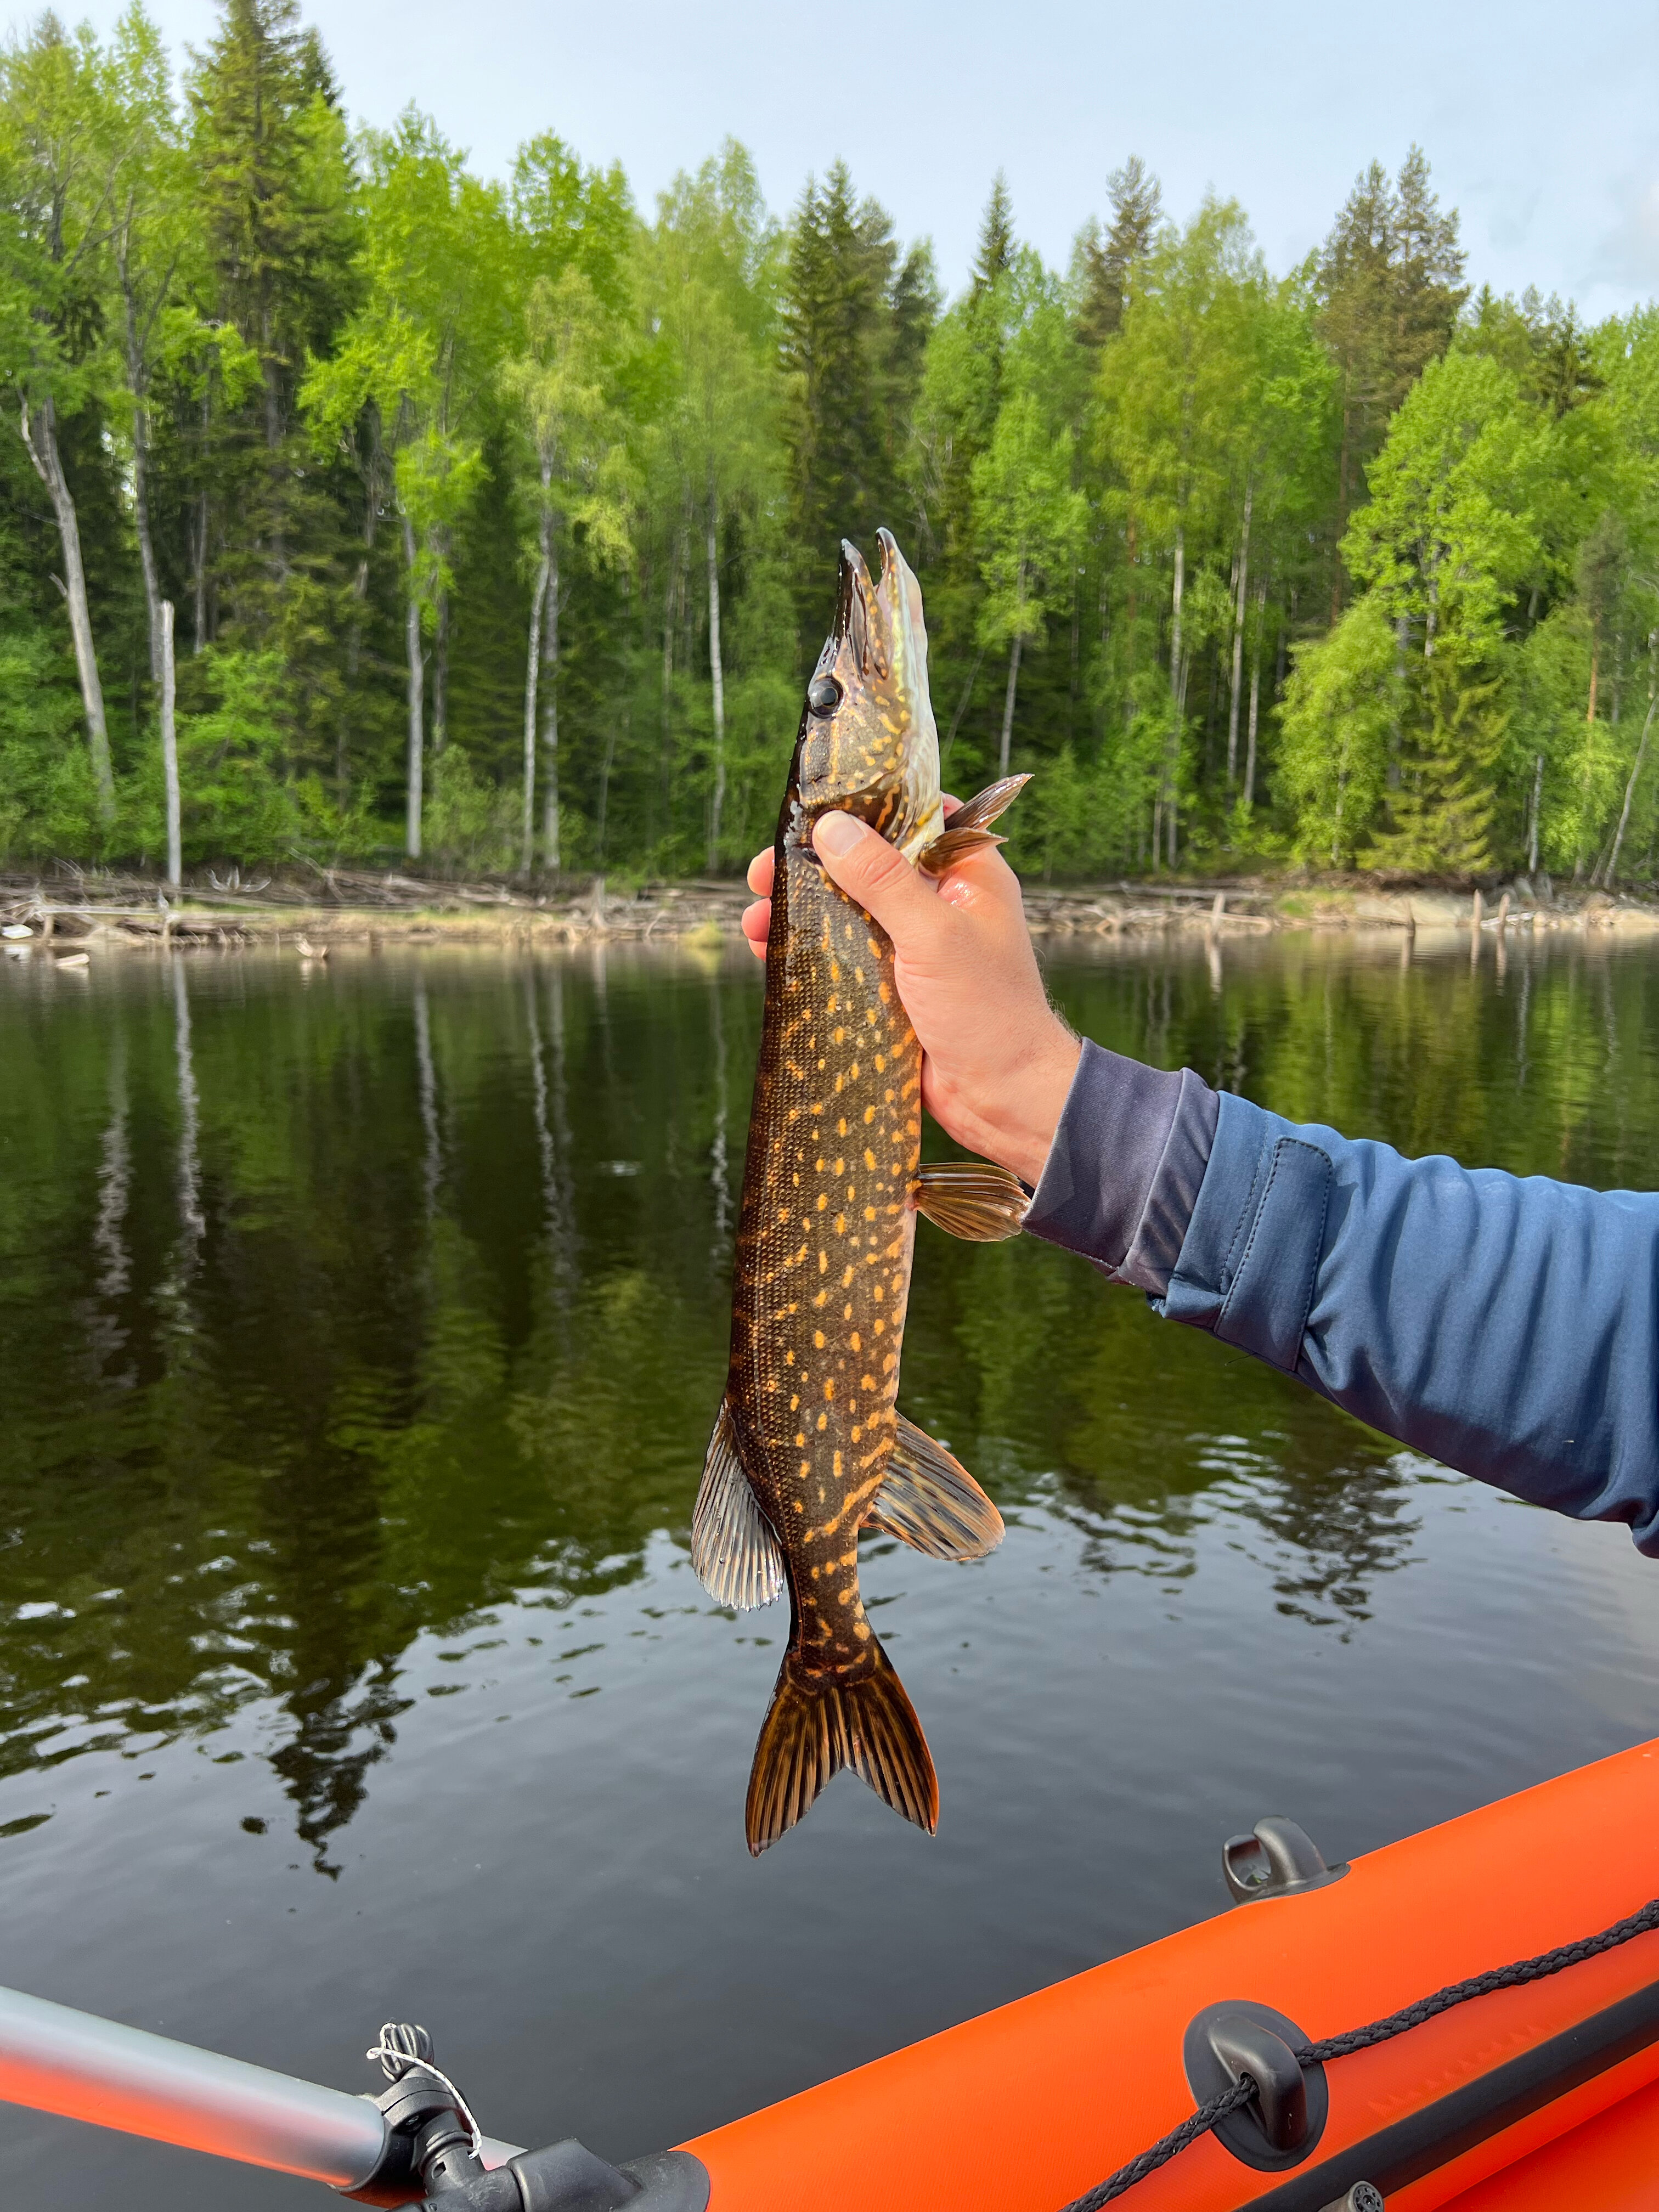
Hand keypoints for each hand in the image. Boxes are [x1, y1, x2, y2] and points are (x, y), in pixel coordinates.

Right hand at [740, 802, 1079, 1187]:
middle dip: (812, 867)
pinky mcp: (895, 987)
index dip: (865, 809)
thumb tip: (831, 827)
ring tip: (753, 917)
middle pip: (868, 865)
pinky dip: (808, 951)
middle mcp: (942, 903)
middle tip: (762, 872)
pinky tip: (767, 952)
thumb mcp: (933, 934)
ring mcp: (916, 946)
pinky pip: (845, 957)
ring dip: (800, 911)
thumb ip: (884, 879)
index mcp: (968, 874)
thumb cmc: (988, 1011)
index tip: (812, 808)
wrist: (1005, 1099)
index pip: (916, 817)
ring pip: (848, 912)